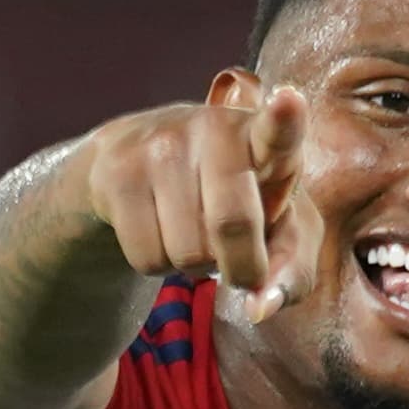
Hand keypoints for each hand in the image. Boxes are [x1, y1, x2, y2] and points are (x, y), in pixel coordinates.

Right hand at [72, 87, 324, 321]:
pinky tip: (161, 231)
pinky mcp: (117, 172)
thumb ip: (291, 271)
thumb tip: (259, 308)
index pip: (277, 130)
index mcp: (264, 137)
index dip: (284, 120)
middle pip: (232, 225)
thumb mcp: (280, 230)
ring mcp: (160, 146)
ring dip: (195, 265)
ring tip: (193, 231)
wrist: (139, 161)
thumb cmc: (237, 199)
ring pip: (187, 252)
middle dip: (241, 268)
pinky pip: (148, 258)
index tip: (289, 100)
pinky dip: (159, 265)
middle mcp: (212, 129)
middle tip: (241, 267)